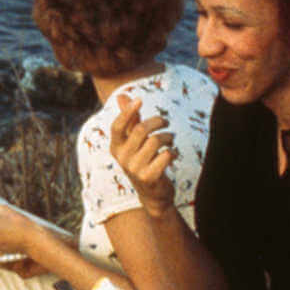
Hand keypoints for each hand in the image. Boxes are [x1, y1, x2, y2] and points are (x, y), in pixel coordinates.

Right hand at [109, 95, 177, 217]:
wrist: (152, 193)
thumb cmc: (143, 160)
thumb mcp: (134, 141)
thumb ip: (130, 119)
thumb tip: (122, 95)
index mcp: (116, 147)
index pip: (117, 126)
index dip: (127, 112)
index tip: (139, 99)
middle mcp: (122, 158)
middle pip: (141, 130)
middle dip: (157, 121)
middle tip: (165, 122)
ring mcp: (134, 169)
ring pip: (156, 141)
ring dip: (168, 137)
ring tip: (171, 140)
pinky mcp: (149, 177)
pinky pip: (166, 155)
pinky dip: (173, 152)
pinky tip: (173, 155)